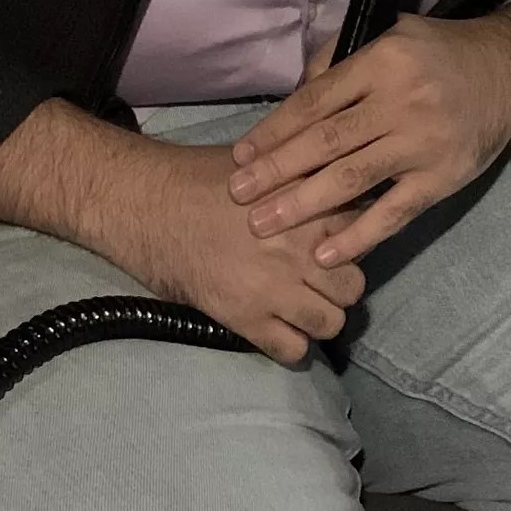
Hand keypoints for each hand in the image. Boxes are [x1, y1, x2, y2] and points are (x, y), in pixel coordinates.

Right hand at [104, 142, 367, 366]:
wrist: (148, 204)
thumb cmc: (200, 176)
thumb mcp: (263, 160)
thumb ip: (300, 173)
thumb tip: (327, 175)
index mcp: (310, 207)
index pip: (362, 233)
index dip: (350, 241)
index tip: (334, 244)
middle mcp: (303, 249)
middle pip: (354, 285)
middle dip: (339, 286)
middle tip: (317, 281)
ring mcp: (277, 287)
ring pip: (331, 322)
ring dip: (319, 318)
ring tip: (300, 309)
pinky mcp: (247, 319)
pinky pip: (293, 350)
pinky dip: (290, 345)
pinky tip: (276, 330)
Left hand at [227, 2, 510, 269]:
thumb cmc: (440, 52)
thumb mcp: (392, 34)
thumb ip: (342, 60)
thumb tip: (296, 94)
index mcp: (381, 62)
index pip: (315, 102)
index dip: (274, 131)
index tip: (241, 157)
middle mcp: (400, 101)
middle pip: (325, 142)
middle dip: (276, 172)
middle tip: (238, 196)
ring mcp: (423, 142)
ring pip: (351, 178)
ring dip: (302, 204)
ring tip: (262, 225)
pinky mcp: (444, 177)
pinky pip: (395, 212)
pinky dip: (359, 235)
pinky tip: (326, 253)